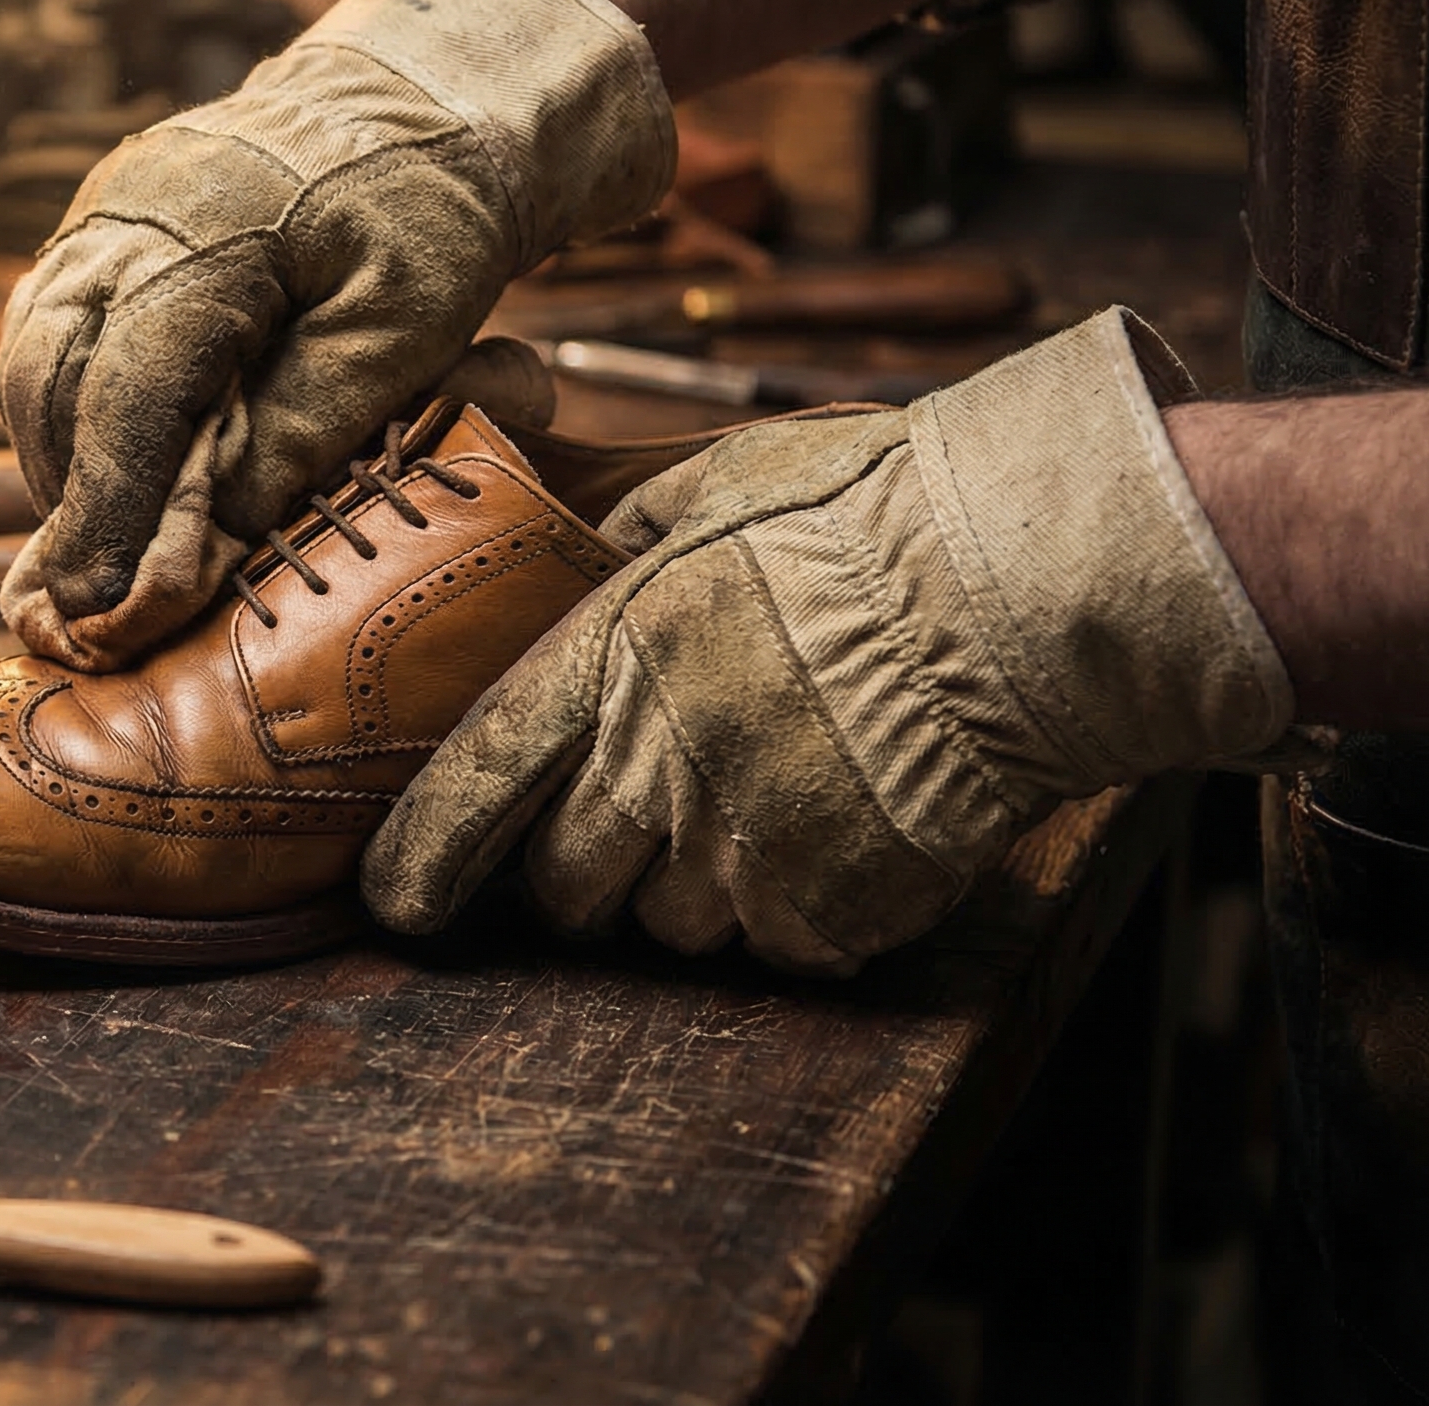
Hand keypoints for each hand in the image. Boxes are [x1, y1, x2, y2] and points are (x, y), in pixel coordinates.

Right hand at [0, 0, 673, 671]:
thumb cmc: (424, 217)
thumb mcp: (403, 329)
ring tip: (106, 545)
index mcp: (208, 230)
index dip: (107, 507)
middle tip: (97, 599)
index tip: (100, 605)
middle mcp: (125, 214)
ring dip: (61, 460)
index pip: (125, 389)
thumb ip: (308, 428)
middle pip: (48, 377)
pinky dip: (68, 412)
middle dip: (69, 496)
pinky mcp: (97, 231)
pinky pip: (48, 332)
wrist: (415, 99)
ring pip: (32, 359)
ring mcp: (98, 215)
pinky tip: (112, 470)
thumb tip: (214, 537)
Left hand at [362, 309, 1298, 971]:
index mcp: (610, 659)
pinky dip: (798, 910)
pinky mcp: (834, 908)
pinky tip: (845, 832)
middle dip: (586, 867)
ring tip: (773, 802)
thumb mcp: (721, 485)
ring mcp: (746, 848)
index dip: (421, 859)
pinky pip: (779, 944)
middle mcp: (657, 765)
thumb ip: (631, 536)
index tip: (397, 899)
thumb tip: (588, 547)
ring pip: (673, 924)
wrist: (1032, 586)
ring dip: (698, 887)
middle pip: (566, 886)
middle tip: (644, 819)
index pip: (474, 787)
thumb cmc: (881, 513)